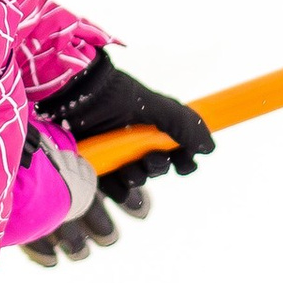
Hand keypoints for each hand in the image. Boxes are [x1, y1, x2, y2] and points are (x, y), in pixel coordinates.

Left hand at [40, 56, 215, 211]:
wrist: (72, 94)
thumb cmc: (112, 95)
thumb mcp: (152, 106)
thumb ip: (183, 124)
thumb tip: (210, 148)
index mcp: (153, 126)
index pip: (178, 150)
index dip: (185, 160)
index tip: (186, 165)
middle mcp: (137, 141)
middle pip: (158, 168)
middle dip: (157, 167)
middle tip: (149, 160)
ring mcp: (117, 154)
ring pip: (137, 180)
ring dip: (137, 178)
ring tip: (128, 169)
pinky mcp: (98, 164)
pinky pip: (113, 187)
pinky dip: (117, 188)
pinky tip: (115, 179)